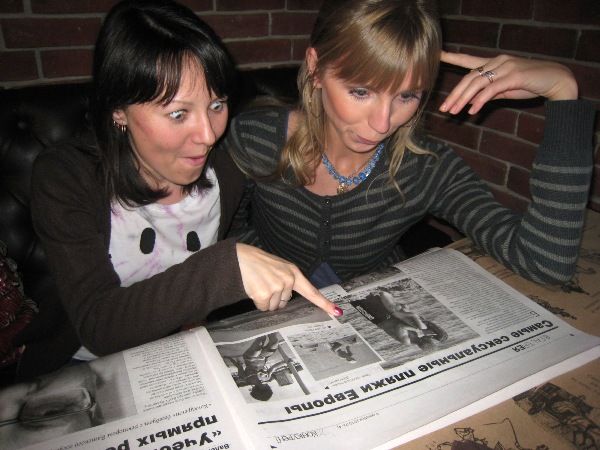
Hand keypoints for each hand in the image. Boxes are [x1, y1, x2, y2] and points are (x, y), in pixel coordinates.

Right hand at [236, 243, 341, 315]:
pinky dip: (258, 302)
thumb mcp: (278, 268)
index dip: (324, 303)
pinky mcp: (265, 293)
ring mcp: (277, 286)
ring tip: (258, 284)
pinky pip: (264, 307)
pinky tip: (254, 289)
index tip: (336, 312)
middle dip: (275, 298)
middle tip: (265, 283)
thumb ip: (288, 281)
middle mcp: (288, 279)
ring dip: (266, 300)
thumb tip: (288, 300)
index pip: (311, 291)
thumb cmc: (258, 264)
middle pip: (285, 302)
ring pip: (274, 307)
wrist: (240, 258)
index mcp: (293, 272)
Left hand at [439, 51, 577, 114]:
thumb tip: (470, 101)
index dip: (452, 57)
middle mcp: (498, 62)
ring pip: (477, 83)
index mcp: (494, 63)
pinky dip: (480, 100)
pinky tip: (472, 110)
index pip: (469, 60)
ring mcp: (506, 67)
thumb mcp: (505, 90)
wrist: (556, 80)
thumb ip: (488, 93)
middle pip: (469, 77)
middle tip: (443, 108)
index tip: (437, 55)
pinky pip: (491, 89)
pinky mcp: (514, 76)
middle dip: (454, 94)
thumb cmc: (530, 84)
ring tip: (453, 112)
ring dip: (463, 99)